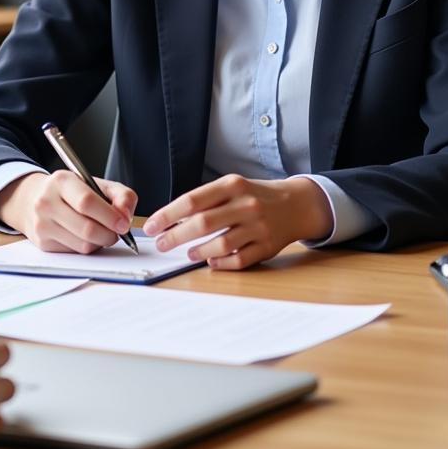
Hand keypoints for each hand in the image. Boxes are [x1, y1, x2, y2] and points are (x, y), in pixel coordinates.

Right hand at [0, 170, 137, 253]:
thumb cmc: (72, 192)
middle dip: (109, 234)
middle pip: (86, 228)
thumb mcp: (97, 184)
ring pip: (83, 245)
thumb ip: (121, 195)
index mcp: (61, 181)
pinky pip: (75, 253)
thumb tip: (125, 216)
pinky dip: (87, 248)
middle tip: (116, 232)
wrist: (34, 199)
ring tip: (101, 232)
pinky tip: (85, 237)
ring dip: (99, 243)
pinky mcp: (43, 243)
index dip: (109, 216)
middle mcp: (46, 202)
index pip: (86, 202)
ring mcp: (42, 224)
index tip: (124, 224)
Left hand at [142, 174, 331, 269]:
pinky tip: (211, 261)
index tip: (151, 225)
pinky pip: (240, 259)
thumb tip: (170, 219)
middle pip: (203, 223)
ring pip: (221, 243)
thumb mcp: (231, 187)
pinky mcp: (268, 247)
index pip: (192, 201)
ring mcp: (259, 227)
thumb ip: (205, 200)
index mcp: (232, 185)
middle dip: (176, 236)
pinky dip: (222, 262)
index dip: (168, 215)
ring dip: (199, 251)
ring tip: (187, 253)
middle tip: (161, 243)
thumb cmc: (254, 195)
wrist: (296, 204)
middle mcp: (246, 204)